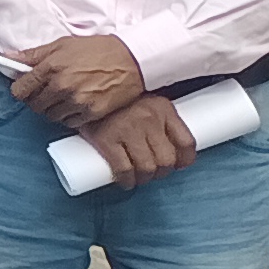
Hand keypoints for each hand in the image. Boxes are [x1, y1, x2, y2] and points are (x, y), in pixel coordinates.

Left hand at [4, 34, 146, 133]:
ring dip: (54, 109)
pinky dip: (70, 116)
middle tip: (48, 92)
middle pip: (34, 105)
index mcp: (51, 67)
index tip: (27, 88)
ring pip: (51, 116)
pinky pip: (69, 122)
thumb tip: (7, 57)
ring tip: (65, 97)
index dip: (21, 90)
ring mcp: (77, 101)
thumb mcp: (63, 44)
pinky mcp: (91, 112)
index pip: (20, 90)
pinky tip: (77, 104)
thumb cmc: (98, 49)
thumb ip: (33, 54)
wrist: (134, 59)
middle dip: (37, 100)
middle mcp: (61, 86)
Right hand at [78, 91, 198, 188]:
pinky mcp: (106, 139)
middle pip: (167, 159)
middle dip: (162, 172)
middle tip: (153, 173)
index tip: (178, 165)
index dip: (185, 160)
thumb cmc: (115, 97)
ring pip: (147, 167)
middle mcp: (149, 118)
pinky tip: (126, 182)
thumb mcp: (143, 99)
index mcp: (163, 108)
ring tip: (138, 178)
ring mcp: (128, 129)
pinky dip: (127, 180)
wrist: (83, 86)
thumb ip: (156, 117)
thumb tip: (164, 143)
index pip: (186, 142)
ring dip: (145, 178)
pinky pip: (124, 169)